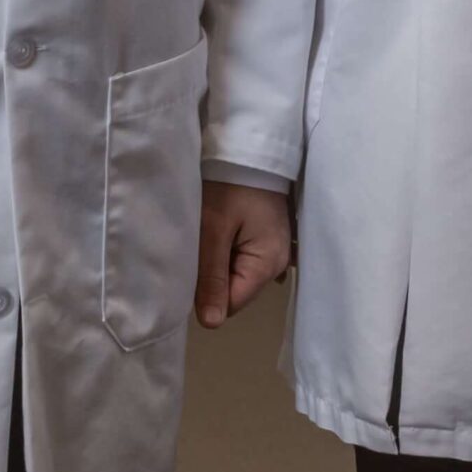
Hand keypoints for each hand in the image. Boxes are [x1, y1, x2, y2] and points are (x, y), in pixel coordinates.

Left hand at [195, 182, 291, 329]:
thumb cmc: (229, 187)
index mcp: (268, 265)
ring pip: (238, 273)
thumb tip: (211, 324)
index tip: (192, 264)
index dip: (207, 291)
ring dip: (220, 260)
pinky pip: (245, 257)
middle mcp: (279, 263)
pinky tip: (222, 230)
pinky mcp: (270, 237)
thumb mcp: (213, 231)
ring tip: (210, 233)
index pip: (232, 304)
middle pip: (236, 289)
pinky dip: (229, 249)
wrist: (249, 147)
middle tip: (200, 244)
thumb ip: (211, 278)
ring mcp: (277, 249)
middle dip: (214, 274)